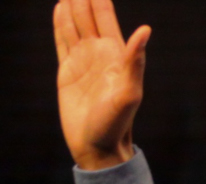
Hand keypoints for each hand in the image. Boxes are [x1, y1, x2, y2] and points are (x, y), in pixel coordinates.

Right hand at [55, 0, 150, 171]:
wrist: (98, 147)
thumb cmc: (117, 124)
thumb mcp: (129, 93)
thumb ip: (135, 61)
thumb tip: (145, 30)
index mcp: (115, 54)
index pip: (105, 17)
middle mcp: (99, 53)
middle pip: (89, 15)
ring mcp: (82, 60)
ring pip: (75, 24)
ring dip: (72, 5)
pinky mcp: (67, 71)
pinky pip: (62, 40)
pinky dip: (60, 23)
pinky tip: (60, 8)